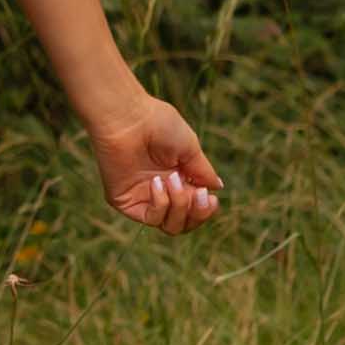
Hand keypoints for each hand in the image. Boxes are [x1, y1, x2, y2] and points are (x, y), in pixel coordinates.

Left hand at [89, 91, 220, 234]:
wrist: (128, 117)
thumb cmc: (159, 125)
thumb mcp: (190, 149)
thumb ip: (203, 172)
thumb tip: (217, 187)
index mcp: (178, 178)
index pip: (195, 209)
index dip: (205, 210)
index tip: (211, 198)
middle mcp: (161, 191)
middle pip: (185, 223)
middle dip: (197, 213)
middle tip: (198, 193)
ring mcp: (143, 198)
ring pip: (171, 226)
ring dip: (180, 206)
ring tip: (173, 179)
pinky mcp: (126, 201)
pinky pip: (151, 218)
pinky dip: (160, 204)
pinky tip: (157, 183)